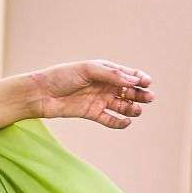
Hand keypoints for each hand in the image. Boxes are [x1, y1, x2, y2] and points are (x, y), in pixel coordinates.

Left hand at [26, 59, 154, 129]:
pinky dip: (119, 122)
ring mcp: (99, 100)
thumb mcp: (88, 70)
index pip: (129, 74)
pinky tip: (126, 122)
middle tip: (149, 98)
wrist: (42, 94)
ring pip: (122, 105)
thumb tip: (134, 80)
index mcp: (105, 71)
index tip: (147, 82)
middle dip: (140, 94)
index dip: (140, 78)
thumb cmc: (62, 76)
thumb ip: (111, 75)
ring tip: (137, 111)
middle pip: (129, 90)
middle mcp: (105, 85)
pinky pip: (110, 119)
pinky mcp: (92, 114)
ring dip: (132, 108)